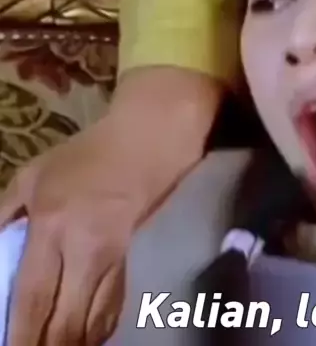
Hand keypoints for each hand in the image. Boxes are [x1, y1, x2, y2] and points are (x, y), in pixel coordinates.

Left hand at [0, 68, 221, 345]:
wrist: (148, 144)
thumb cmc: (87, 156)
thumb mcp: (33, 175)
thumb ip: (3, 214)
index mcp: (55, 227)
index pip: (34, 296)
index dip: (21, 335)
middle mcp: (87, 252)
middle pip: (67, 322)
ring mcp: (116, 260)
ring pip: (95, 322)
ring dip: (76, 344)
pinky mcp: (133, 261)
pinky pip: (114, 307)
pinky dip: (98, 330)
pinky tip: (87, 338)